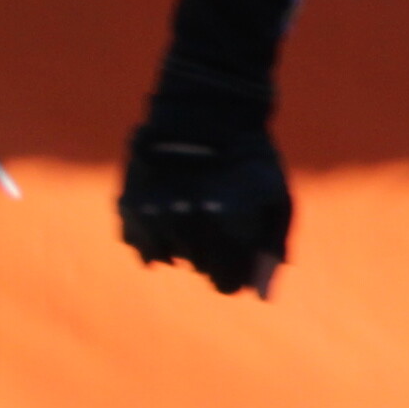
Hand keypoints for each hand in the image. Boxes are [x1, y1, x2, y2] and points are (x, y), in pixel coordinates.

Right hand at [119, 122, 292, 298]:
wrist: (206, 112)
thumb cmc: (252, 161)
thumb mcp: (278, 201)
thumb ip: (272, 248)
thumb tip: (262, 295)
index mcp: (227, 223)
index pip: (225, 281)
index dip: (235, 275)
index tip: (238, 260)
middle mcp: (187, 220)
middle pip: (198, 267)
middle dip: (213, 254)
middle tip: (221, 222)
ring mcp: (155, 211)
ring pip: (167, 257)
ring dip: (184, 244)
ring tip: (197, 211)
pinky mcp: (130, 202)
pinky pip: (138, 241)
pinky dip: (154, 236)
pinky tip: (171, 214)